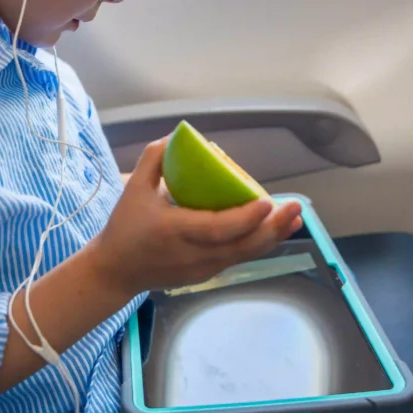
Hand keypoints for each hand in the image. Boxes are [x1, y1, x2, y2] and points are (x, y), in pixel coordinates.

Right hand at [97, 138, 301, 299]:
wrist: (116, 271)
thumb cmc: (125, 226)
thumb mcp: (133, 187)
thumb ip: (154, 158)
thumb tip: (180, 137)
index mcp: (175, 231)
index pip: (218, 228)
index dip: (245, 217)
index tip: (267, 201)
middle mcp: (194, 254)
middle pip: (243, 245)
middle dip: (274, 228)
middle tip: (296, 208)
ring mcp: (203, 269)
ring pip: (246, 254)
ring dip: (273, 236)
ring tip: (296, 217)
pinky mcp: (208, 275)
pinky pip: (239, 258)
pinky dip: (259, 244)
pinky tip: (275, 230)